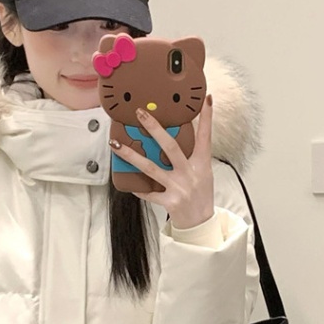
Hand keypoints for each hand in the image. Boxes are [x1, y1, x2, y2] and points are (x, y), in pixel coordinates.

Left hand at [109, 94, 214, 228]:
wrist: (200, 224)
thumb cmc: (201, 195)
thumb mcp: (203, 173)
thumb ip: (191, 157)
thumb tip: (171, 139)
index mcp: (202, 164)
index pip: (206, 137)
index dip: (207, 119)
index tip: (206, 100)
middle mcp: (190, 173)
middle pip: (171, 146)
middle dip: (154, 128)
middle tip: (140, 113)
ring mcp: (179, 187)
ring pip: (150, 168)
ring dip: (131, 155)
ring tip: (115, 144)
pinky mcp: (170, 202)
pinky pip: (149, 193)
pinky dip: (139, 189)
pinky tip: (129, 184)